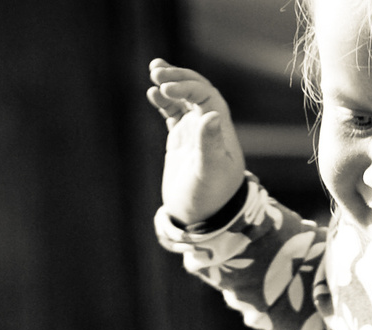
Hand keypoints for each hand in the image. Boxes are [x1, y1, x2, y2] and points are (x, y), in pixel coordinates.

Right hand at [147, 59, 246, 228]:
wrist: (200, 218)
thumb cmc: (209, 198)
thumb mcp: (209, 172)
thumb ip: (210, 145)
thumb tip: (210, 116)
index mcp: (219, 129)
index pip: (205, 96)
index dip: (187, 87)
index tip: (166, 89)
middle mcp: (208, 126)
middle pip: (195, 90)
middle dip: (177, 77)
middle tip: (156, 70)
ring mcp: (194, 131)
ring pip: (183, 98)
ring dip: (169, 83)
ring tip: (153, 71)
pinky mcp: (180, 139)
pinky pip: (172, 113)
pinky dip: (162, 102)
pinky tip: (151, 94)